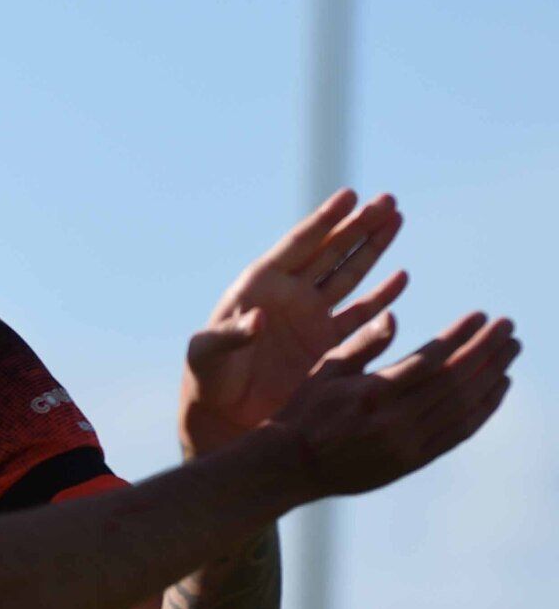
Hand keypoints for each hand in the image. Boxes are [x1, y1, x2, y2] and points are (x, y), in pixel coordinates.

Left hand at [181, 190, 407, 456]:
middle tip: (388, 200)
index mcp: (260, 285)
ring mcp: (309, 317)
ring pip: (348, 274)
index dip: (324, 220)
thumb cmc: (207, 378)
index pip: (298, 245)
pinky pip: (358, 315)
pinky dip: (381, 297)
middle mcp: (288, 294)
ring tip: (397, 219)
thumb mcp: (209, 354)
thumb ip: (232, 334)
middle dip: (358, 226)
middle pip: (329, 251)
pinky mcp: (325, 344)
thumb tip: (260, 318)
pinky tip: (401, 277)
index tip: (351, 195)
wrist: (223, 413)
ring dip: (372, 249)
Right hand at [269, 311, 518, 500]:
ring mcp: (408, 444)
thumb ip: (363, 344)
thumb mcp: (325, 369)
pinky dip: (484, 408)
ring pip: (463, 406)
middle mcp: (395, 420)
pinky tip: (499, 387)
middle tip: (509, 327)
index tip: (480, 316)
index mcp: (371, 393)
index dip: (460, 337)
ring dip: (493, 376)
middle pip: (456, 381)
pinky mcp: (414, 460)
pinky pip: (460, 432)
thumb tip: (394, 317)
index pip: (429, 360)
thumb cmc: (305, 409)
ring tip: (511, 350)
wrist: (293, 465)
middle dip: (487, 351)